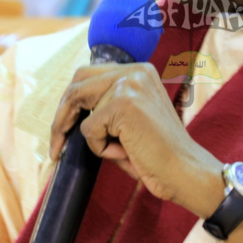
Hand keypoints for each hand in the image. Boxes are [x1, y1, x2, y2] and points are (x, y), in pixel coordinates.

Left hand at [49, 63, 224, 218]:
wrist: (185, 171)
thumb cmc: (157, 154)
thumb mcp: (132, 120)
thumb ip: (108, 106)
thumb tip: (69, 110)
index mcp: (139, 71)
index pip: (89, 75)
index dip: (71, 102)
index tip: (63, 128)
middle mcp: (135, 71)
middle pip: (77, 82)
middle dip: (62, 114)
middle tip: (57, 145)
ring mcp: (129, 85)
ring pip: (80, 106)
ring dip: (92, 138)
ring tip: (120, 151)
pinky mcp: (123, 104)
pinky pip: (89, 130)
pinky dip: (102, 149)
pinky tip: (128, 153)